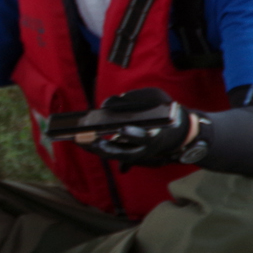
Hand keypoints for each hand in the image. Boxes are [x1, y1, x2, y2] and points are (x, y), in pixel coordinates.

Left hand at [75, 87, 198, 166]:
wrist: (175, 131)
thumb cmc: (163, 111)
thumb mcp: (156, 98)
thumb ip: (136, 98)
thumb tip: (109, 104)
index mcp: (154, 135)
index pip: (143, 137)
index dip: (133, 133)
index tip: (122, 128)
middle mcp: (143, 149)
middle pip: (121, 152)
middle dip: (103, 146)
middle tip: (86, 139)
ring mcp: (134, 154)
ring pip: (111, 154)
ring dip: (93, 148)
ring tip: (76, 138)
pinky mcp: (126, 154)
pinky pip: (107, 151)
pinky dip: (94, 146)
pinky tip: (79, 138)